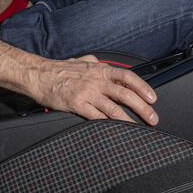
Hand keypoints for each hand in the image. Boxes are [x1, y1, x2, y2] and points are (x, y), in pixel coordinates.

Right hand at [28, 54, 158, 123]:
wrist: (39, 75)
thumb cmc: (59, 70)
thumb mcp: (82, 61)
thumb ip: (95, 64)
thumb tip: (103, 64)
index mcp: (99, 70)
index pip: (127, 77)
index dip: (142, 87)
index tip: (152, 98)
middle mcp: (96, 81)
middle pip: (125, 94)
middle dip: (142, 107)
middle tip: (153, 118)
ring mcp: (87, 93)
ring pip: (114, 108)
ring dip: (129, 120)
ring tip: (139, 128)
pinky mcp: (77, 105)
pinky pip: (97, 117)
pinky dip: (109, 125)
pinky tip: (116, 130)